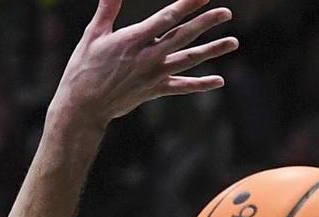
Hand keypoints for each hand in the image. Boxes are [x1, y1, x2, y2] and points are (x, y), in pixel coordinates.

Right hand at [49, 0, 237, 130]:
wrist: (84, 104)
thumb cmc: (84, 66)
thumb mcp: (93, 34)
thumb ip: (107, 9)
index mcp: (132, 39)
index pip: (165, 18)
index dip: (185, 5)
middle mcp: (148, 56)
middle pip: (183, 36)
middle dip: (206, 23)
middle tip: (227, 13)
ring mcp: (155, 74)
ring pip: (189, 59)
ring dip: (213, 50)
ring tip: (234, 42)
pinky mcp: (156, 90)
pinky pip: (183, 87)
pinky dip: (201, 84)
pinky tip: (219, 80)